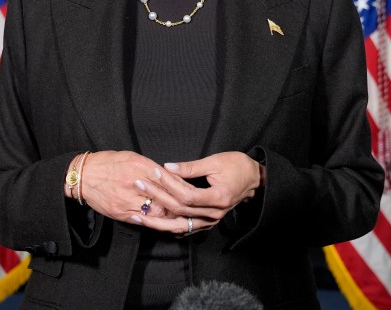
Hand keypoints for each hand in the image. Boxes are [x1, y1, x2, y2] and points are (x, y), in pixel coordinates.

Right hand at [75, 150, 195, 230]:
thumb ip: (150, 167)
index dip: (182, 186)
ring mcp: (128, 200)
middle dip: (180, 203)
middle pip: (165, 196)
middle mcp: (135, 183)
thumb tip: (168, 175)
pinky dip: (155, 221)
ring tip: (182, 217)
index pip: (168, 179)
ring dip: (170, 215)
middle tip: (193, 207)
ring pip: (156, 211)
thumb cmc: (108, 163)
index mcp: (140, 166)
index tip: (192, 191)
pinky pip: (143, 219)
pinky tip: (164, 222)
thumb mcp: (131, 157)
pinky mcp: (121, 212)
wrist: (83, 176)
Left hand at [139, 152, 262, 235]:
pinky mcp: (207, 222)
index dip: (169, 184)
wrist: (254, 179)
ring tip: (137, 216)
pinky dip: (169, 226)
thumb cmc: (237, 166)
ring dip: (157, 222)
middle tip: (139, 185)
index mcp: (218, 198)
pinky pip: (185, 228)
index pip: (187, 195)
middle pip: (180, 211)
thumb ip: (190, 167)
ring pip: (180, 226)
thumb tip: (168, 167)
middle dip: (157, 197)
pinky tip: (153, 223)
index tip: (154, 172)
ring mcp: (211, 221)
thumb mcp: (214, 162)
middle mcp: (214, 214)